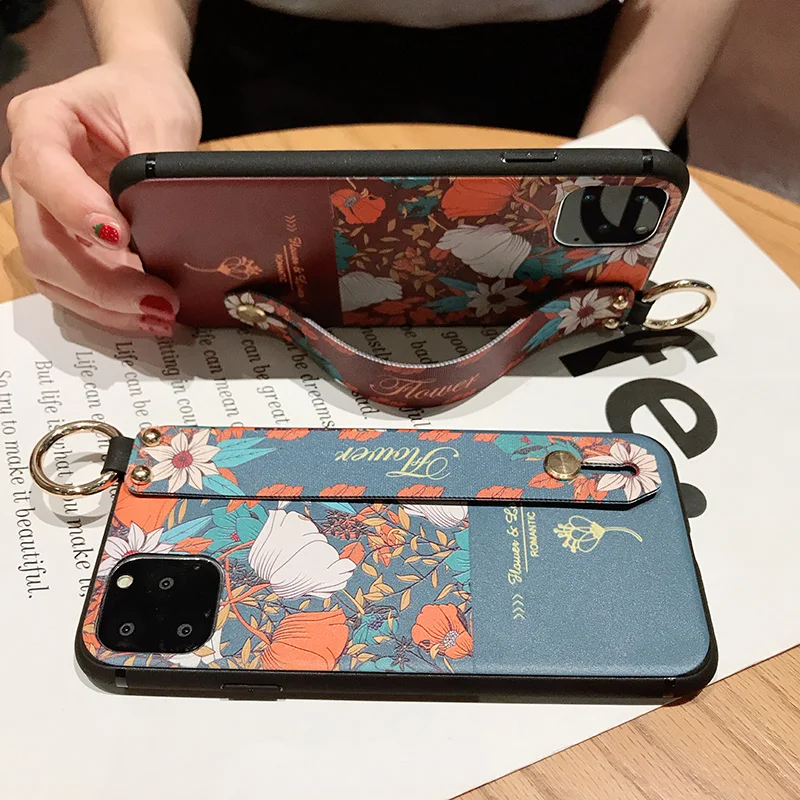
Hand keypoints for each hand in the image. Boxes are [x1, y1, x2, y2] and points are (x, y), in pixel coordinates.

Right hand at [3, 54, 201, 335]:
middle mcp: (27, 172)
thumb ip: (158, 166)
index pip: (41, 169)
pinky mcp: (61, 242)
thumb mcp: (162, 115)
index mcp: (40, 122)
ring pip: (52, 274)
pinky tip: (148, 316)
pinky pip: (72, 286)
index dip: (75, 209)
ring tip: (161, 317)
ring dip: (106, 306)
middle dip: (102, 282)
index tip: (122, 238)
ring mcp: (40, 212)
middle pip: (43, 241)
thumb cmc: (146, 96)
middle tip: (160, 301)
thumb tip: (167, 226)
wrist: (140, 99)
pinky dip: (108, 308)